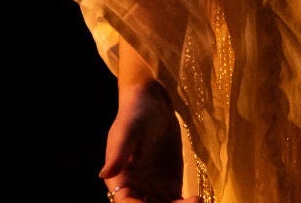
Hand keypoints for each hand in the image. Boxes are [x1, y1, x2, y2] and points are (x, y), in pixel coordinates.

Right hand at [98, 80, 197, 202]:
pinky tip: (197, 200)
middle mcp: (136, 191)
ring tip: (195, 201)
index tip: (152, 201)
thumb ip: (118, 153)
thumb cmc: (135, 115)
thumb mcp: (127, 131)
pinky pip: (177, 202)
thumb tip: (104, 174)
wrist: (154, 107)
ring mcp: (153, 191)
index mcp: (120, 182)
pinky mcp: (169, 186)